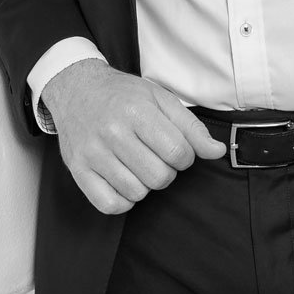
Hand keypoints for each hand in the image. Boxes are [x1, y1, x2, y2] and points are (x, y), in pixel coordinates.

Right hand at [41, 59, 226, 214]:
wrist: (76, 88)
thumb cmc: (123, 95)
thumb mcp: (161, 99)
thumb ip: (191, 127)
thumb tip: (217, 152)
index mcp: (136, 111)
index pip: (178, 153)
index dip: (185, 157)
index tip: (176, 149)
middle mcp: (112, 132)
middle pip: (159, 177)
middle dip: (167, 171)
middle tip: (156, 156)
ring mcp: (92, 153)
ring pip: (136, 193)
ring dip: (144, 185)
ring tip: (138, 165)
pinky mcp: (77, 170)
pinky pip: (109, 205)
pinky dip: (123, 200)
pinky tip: (124, 181)